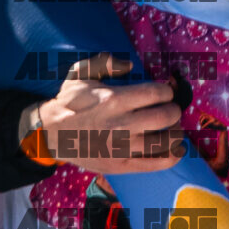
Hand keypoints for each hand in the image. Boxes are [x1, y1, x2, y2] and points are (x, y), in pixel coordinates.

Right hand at [21, 55, 184, 168]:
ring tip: (171, 126)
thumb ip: (105, 63)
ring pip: (167, 141)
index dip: (167, 91)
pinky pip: (159, 163)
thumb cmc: (69, 102)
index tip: (164, 92)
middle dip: (173, 109)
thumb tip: (130, 65)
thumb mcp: (80, 73)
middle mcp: (123, 124)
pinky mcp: (124, 165)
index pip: (156, 93)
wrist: (52, 134)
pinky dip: (173, 155)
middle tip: (169, 108)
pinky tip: (174, 147)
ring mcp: (125, 148)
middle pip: (166, 116)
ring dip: (176, 131)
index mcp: (115, 99)